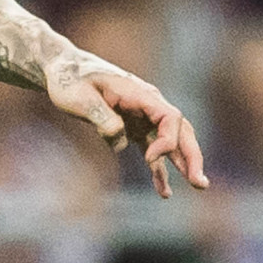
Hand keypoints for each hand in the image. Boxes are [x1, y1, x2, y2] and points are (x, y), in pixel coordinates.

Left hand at [45, 58, 210, 199]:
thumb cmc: (70, 81)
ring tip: (197, 185)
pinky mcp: (133, 129)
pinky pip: (153, 151)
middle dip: (192, 156)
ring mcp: (142, 118)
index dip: (167, 141)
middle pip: (180, 131)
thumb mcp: (80, 98)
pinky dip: (159, 170)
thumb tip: (120, 143)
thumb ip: (102, 118)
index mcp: (140, 94)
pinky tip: (164, 191)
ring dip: (183, 164)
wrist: (63, 71)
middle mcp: (148, 106)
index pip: (170, 118)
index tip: (149, 158)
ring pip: (171, 143)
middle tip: (200, 183)